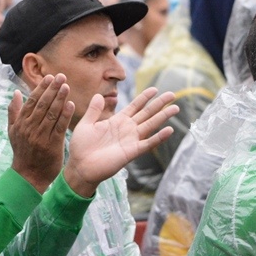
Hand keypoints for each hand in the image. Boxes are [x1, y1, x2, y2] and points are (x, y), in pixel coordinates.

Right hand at [8, 74, 74, 192]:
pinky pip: (59, 127)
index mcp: (21, 124)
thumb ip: (14, 112)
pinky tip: (71, 104)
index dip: (41, 88)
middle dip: (52, 89)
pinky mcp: (52, 145)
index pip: (31, 102)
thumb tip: (17, 92)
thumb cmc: (22, 152)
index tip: (49, 77)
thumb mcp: (13, 132)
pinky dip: (65, 115)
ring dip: (59, 99)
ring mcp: (40, 137)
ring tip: (66, 86)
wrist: (29, 176)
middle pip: (42, 105)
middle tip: (61, 76)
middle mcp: (29, 128)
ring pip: (51, 114)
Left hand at [63, 87, 178, 197]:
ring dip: (163, 117)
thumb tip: (98, 94)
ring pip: (151, 125)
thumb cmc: (81, 147)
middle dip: (160, 104)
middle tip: (173, 94)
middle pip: (147, 113)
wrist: (80, 166)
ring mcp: (131, 140)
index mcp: (117, 121)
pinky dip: (159, 137)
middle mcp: (127, 129)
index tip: (155, 89)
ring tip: (176, 108)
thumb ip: (94, 110)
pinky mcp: (131, 152)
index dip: (145, 98)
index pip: (135, 106)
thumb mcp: (86, 124)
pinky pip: (148, 143)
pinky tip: (169, 130)